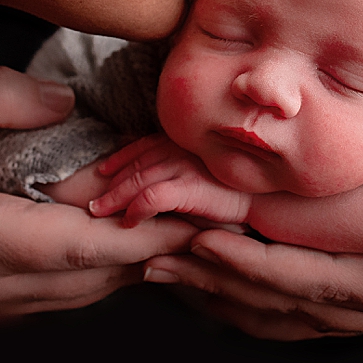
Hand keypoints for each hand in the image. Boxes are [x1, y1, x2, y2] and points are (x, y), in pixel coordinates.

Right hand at [0, 67, 196, 317]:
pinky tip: (125, 228)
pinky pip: (60, 289)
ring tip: (181, 210)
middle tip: (210, 203)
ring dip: (134, 254)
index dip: (149, 231)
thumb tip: (69, 103)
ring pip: (82, 290)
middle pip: (96, 277)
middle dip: (157, 242)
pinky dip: (101, 262)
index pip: (84, 248)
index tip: (200, 208)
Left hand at [89, 134, 252, 228]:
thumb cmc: (242, 186)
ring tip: (98, 213)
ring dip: (116, 196)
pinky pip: (155, 196)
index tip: (103, 170)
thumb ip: (187, 169)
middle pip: (137, 162)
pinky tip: (128, 221)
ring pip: (139, 178)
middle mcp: (183, 149)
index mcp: (185, 141)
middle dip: (112, 180)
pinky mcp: (192, 188)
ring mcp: (187, 166)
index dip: (121, 157)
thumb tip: (163, 177)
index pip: (144, 145)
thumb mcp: (210, 170)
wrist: (272, 197)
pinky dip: (138, 207)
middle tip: (90, 200)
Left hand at [141, 132, 362, 338]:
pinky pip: (310, 294)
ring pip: (294, 308)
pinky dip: (259, 281)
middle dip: (224, 282)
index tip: (206, 245)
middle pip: (296, 305)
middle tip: (158, 253)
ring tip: (166, 263)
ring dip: (228, 290)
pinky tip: (218, 263)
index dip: (263, 270)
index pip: (328, 286)